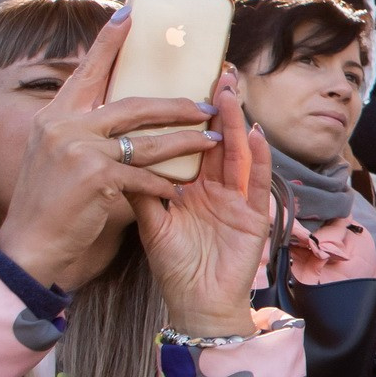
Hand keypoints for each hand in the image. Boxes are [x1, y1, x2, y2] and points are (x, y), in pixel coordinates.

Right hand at [0, 18, 224, 293]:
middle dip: (174, 105)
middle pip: (132, 104)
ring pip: (146, 140)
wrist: (29, 243)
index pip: (87, 71)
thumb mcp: (55, 155)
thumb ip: (83, 131)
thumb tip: (120, 113)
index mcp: (55, 115)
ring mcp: (78, 149)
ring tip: (211, 139)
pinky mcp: (94, 176)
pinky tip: (179, 190)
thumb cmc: (49, 203)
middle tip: (206, 103)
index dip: (108, 42)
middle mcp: (64, 125)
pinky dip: (164, 184)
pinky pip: (144, 176)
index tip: (128, 14)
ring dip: (184, 141)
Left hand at [131, 73, 272, 338]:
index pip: (190, 142)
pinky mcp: (252, 216)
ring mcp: (236, 200)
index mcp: (191, 186)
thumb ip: (141, 190)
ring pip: (235, 153)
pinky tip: (254, 135)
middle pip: (217, 140)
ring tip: (229, 93)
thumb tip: (118, 154)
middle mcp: (216, 188)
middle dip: (218, 107)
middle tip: (217, 73)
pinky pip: (255, 183)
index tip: (184, 83)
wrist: (196, 304)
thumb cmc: (176, 268)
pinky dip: (257, 159)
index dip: (189, 114)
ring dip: (234, 123)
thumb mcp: (151, 223)